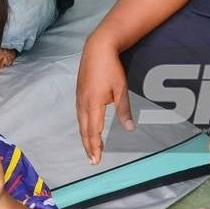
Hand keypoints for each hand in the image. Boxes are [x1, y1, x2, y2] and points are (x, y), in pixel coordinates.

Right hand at [76, 33, 133, 164]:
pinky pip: (79, 113)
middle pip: (84, 129)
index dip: (95, 146)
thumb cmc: (110, 68)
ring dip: (85, 137)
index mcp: (93, 103)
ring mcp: (79, 96)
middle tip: (92, 160)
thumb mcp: (120, 89)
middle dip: (88, 145)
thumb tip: (130, 128)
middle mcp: (83, 102)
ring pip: (81, 122)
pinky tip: (86, 128)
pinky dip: (83, 125)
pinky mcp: (79, 92)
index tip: (97, 159)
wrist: (97, 48)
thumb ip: (123, 110)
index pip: (93, 130)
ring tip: (89, 148)